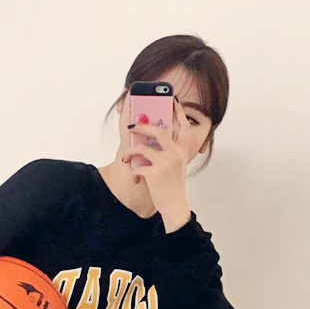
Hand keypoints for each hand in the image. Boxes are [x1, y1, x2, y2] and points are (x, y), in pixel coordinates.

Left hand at [122, 95, 190, 223]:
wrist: (175, 207)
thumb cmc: (173, 188)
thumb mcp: (176, 167)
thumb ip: (169, 153)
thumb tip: (151, 142)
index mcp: (181, 151)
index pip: (183, 127)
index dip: (178, 112)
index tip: (173, 101)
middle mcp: (175, 154)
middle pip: (159, 130)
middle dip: (142, 126)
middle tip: (132, 126)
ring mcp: (165, 163)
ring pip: (143, 147)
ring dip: (130, 151)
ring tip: (126, 155)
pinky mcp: (155, 174)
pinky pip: (138, 166)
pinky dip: (134, 170)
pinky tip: (136, 177)